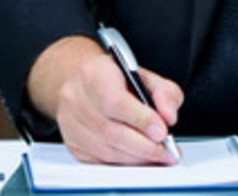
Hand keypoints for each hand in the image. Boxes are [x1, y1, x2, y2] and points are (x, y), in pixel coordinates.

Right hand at [27, 35, 183, 164]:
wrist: (85, 82)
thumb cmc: (115, 79)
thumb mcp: (145, 76)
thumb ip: (164, 92)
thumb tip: (168, 117)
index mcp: (94, 73)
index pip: (115, 101)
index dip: (141, 120)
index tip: (162, 131)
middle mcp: (75, 97)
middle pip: (111, 131)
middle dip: (144, 146)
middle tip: (167, 151)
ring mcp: (69, 122)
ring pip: (106, 150)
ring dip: (136, 158)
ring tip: (158, 156)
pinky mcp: (72, 142)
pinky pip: (100, 161)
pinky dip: (124, 163)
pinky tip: (139, 158)